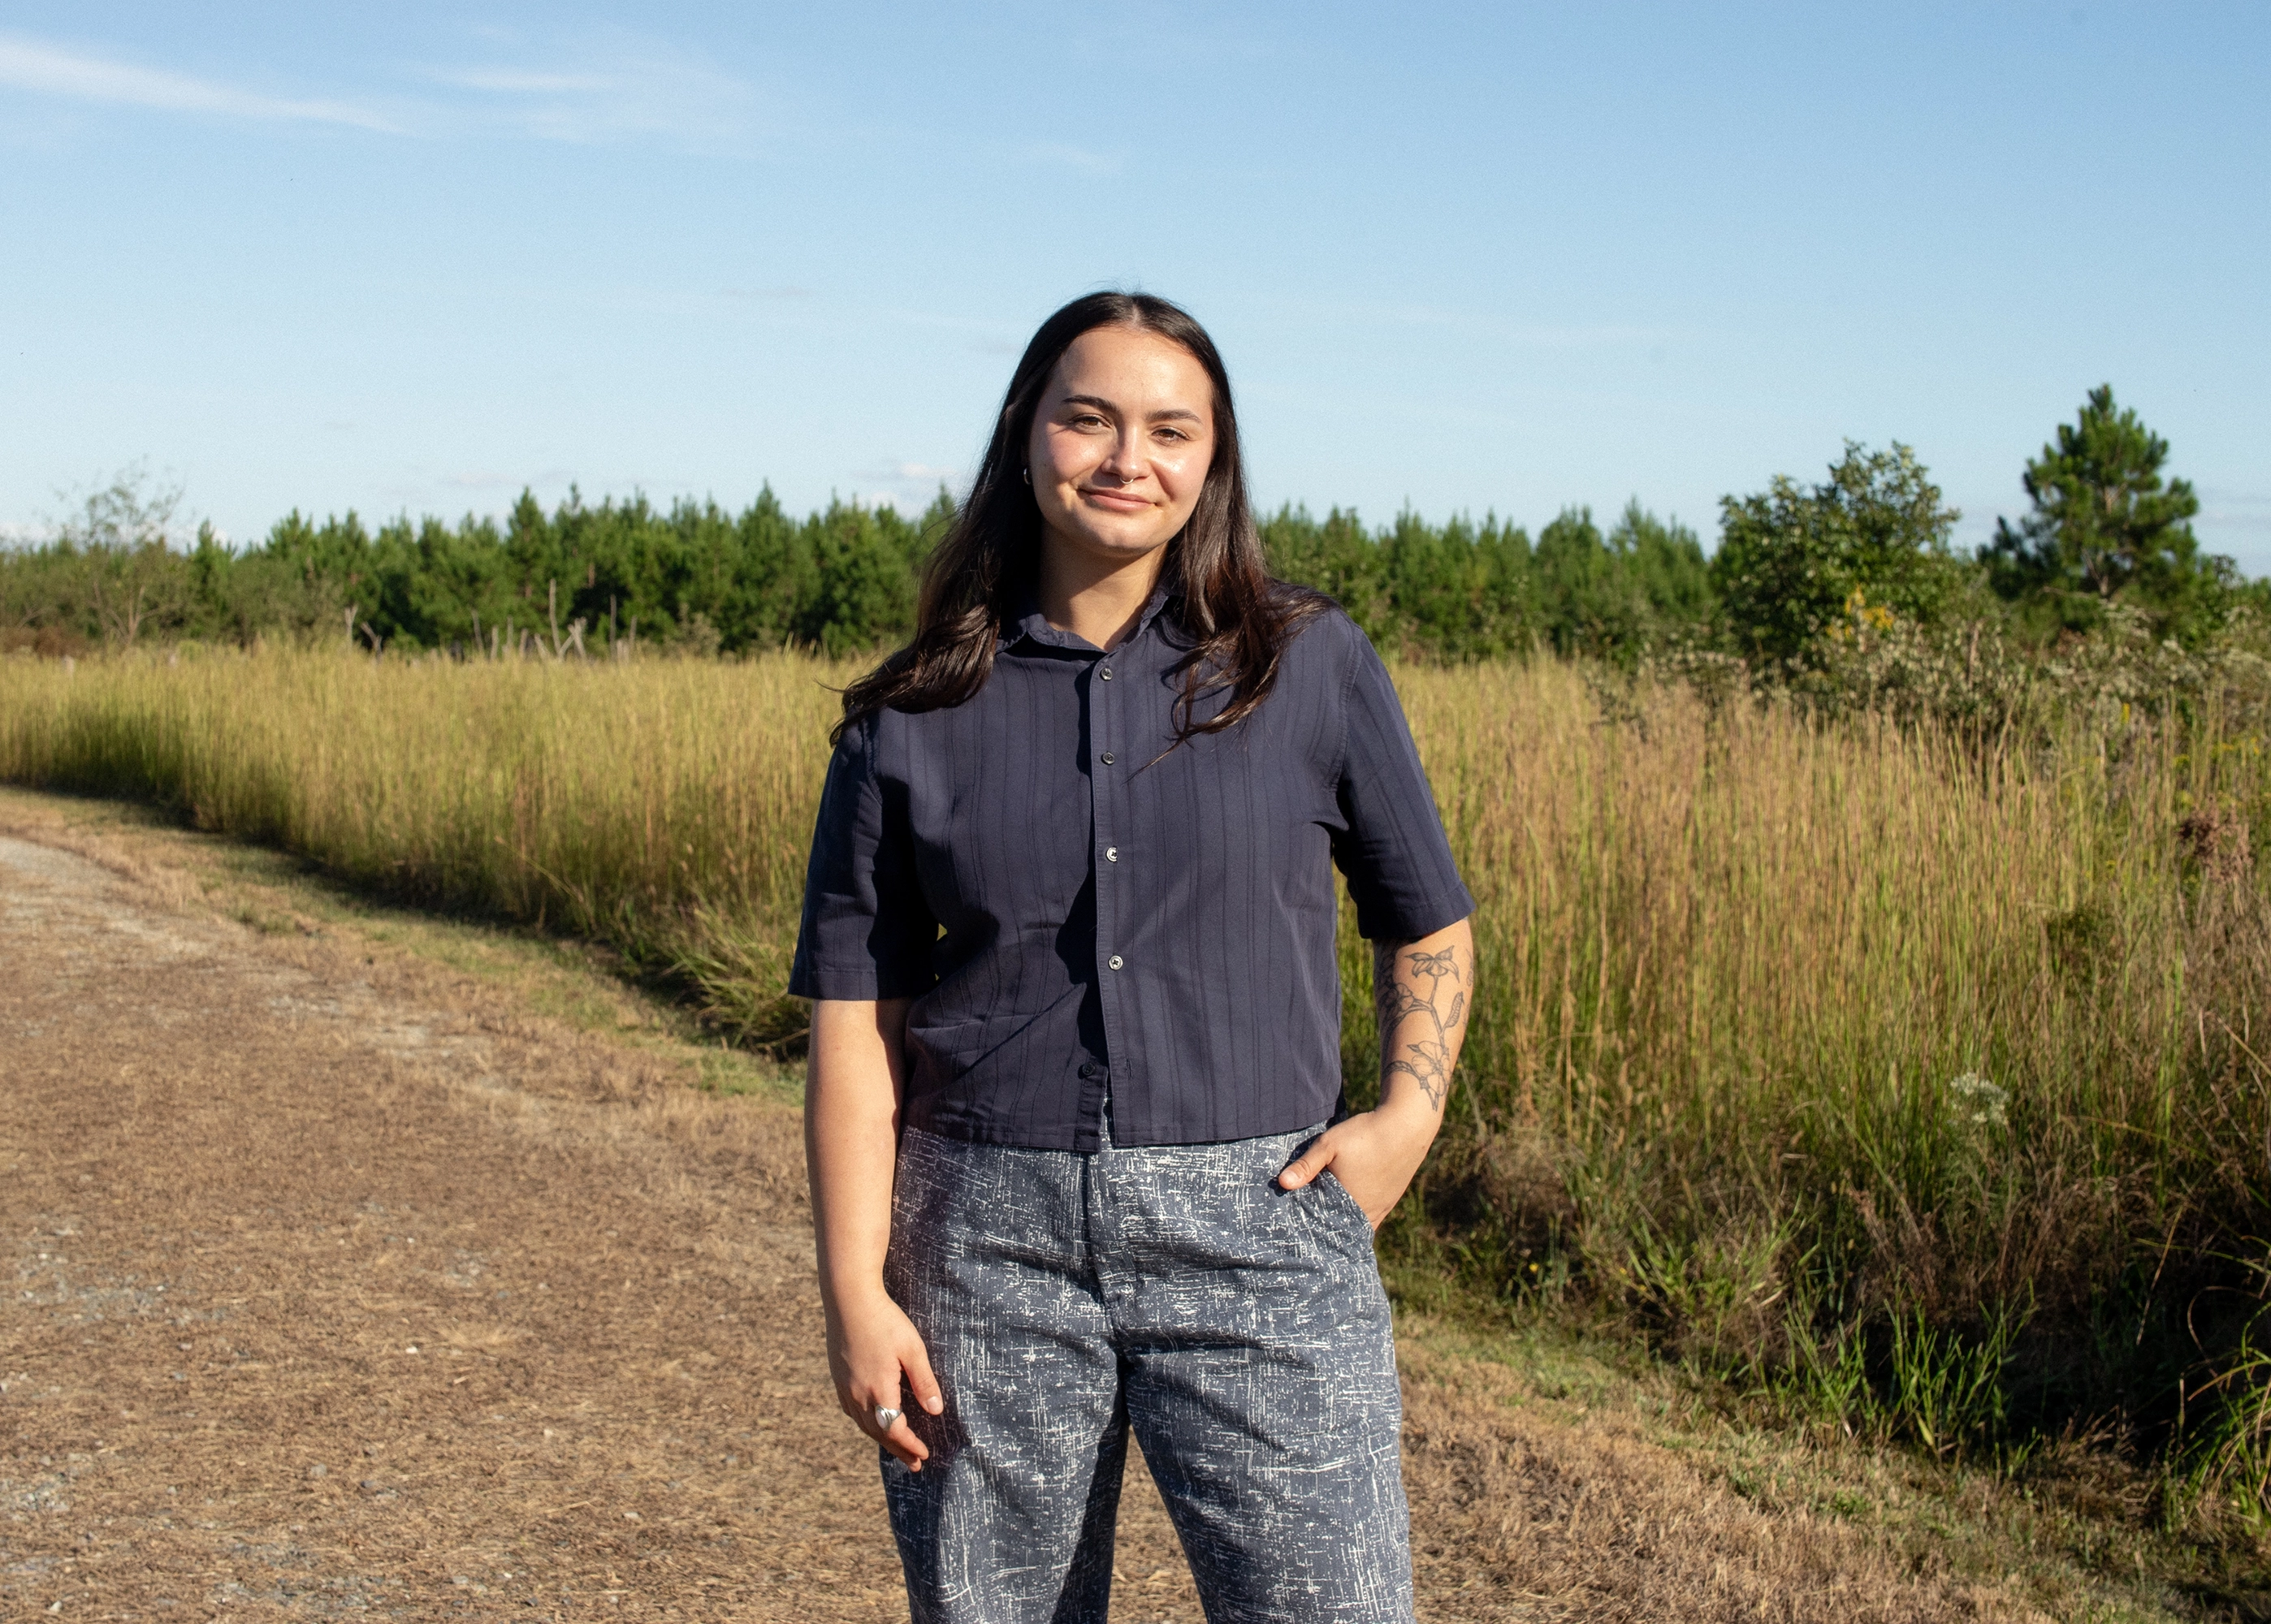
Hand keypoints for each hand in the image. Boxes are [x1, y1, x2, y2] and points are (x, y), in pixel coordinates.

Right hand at [824, 1286, 944, 1469]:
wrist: (848, 1299)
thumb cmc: (885, 1321)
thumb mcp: (912, 1350)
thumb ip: (924, 1382)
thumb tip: (936, 1411)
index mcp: (878, 1391)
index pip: (895, 1430)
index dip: (910, 1445)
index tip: (924, 1455)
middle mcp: (857, 1395)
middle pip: (879, 1432)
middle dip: (898, 1450)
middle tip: (914, 1464)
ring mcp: (844, 1387)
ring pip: (864, 1424)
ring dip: (882, 1439)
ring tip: (896, 1448)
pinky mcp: (838, 1378)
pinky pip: (853, 1411)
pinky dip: (867, 1423)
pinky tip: (873, 1421)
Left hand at [1276, 1102, 1438, 1229]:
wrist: (1407, 1125)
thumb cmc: (1366, 1134)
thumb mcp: (1330, 1145)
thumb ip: (1306, 1166)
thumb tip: (1282, 1183)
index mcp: (1350, 1204)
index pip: (1324, 1226)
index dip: (1310, 1225)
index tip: (1295, 1222)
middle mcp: (1367, 1212)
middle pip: (1341, 1229)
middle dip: (1325, 1226)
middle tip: (1306, 1222)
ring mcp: (1382, 1208)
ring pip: (1357, 1224)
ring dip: (1342, 1220)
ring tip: (1325, 1215)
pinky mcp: (1391, 1199)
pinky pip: (1371, 1217)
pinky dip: (1357, 1215)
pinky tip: (1347, 1206)